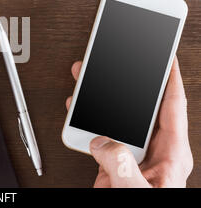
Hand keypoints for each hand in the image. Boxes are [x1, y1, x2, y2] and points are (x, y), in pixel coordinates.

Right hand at [65, 57, 192, 187]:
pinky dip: (86, 121)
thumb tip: (103, 143)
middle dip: (127, 81)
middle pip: (141, 106)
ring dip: (101, 98)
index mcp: (170, 154)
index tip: (164, 58)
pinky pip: (100, 135)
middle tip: (115, 62)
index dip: (169, 79)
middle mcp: (152, 151)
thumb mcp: (138, 192)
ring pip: (117, 117)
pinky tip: (76, 109)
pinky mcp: (113, 162)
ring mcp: (131, 155)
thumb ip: (123, 168)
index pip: (172, 107)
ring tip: (87, 77)